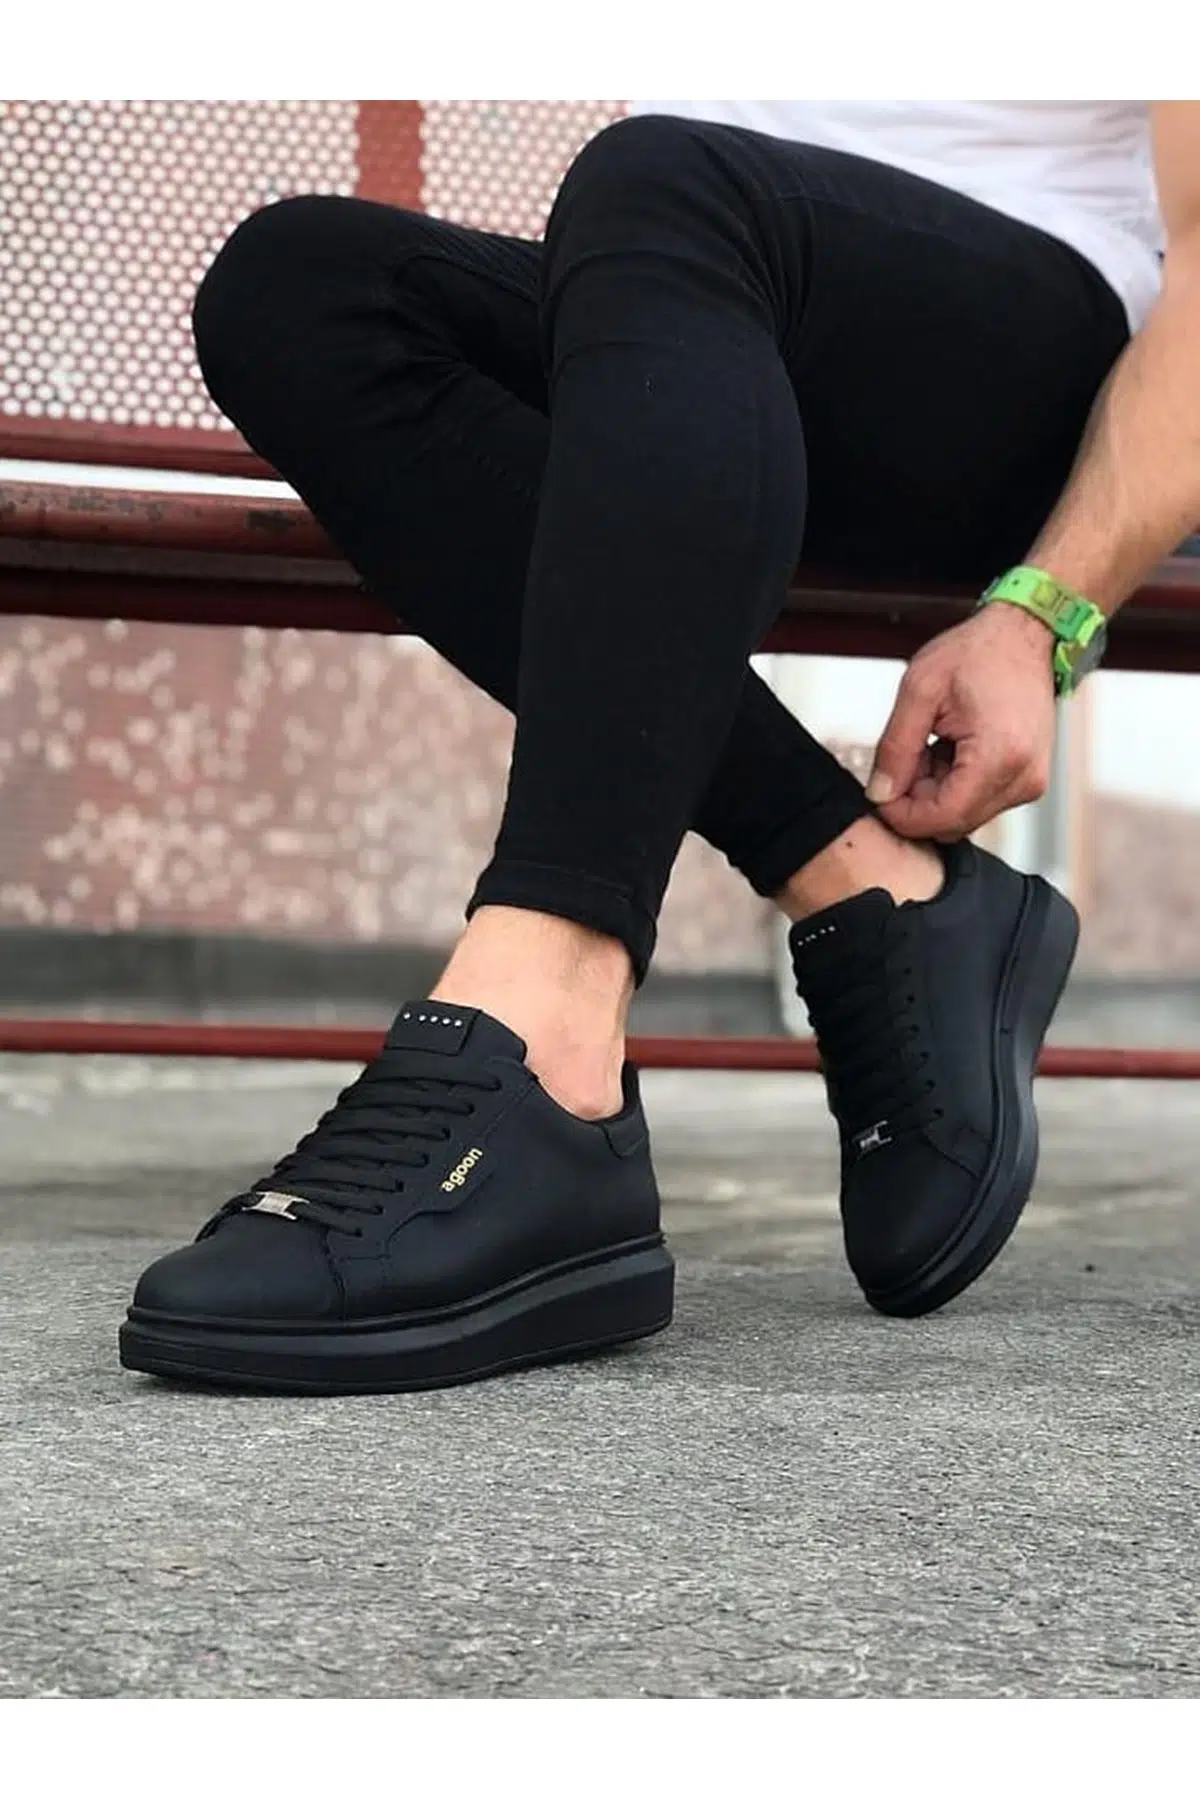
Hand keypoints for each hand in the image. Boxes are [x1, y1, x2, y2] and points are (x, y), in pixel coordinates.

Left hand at [865, 604, 1056, 840]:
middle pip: (952, 822)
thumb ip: (894, 749)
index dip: (901, 813)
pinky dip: (955, 783)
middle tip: (909, 753)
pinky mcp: (1028, 779)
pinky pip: (979, 801)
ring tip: (933, 743)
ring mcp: (1030, 782)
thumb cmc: (978, 653)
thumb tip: (880, 794)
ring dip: (936, 790)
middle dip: (918, 798)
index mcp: (1000, 756)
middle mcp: (1023, 778)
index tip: (881, 790)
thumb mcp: (919, 692)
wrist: (1022, 635)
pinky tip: (950, 748)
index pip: (941, 818)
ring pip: (963, 815)